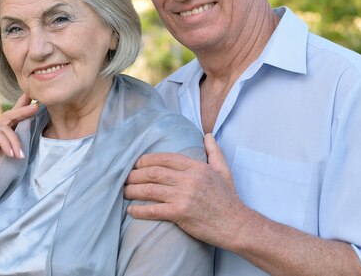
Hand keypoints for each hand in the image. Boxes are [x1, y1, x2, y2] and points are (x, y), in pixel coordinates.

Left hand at [124, 133, 249, 247]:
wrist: (236, 225)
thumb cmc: (228, 198)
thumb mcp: (223, 171)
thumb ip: (213, 151)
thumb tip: (207, 135)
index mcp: (196, 167)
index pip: (165, 158)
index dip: (147, 160)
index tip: (136, 163)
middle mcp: (188, 180)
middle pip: (153, 172)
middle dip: (135, 174)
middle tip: (125, 177)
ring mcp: (184, 196)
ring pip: (150, 189)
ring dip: (133, 190)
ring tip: (124, 191)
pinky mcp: (180, 213)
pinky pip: (154, 210)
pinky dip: (140, 210)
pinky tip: (131, 210)